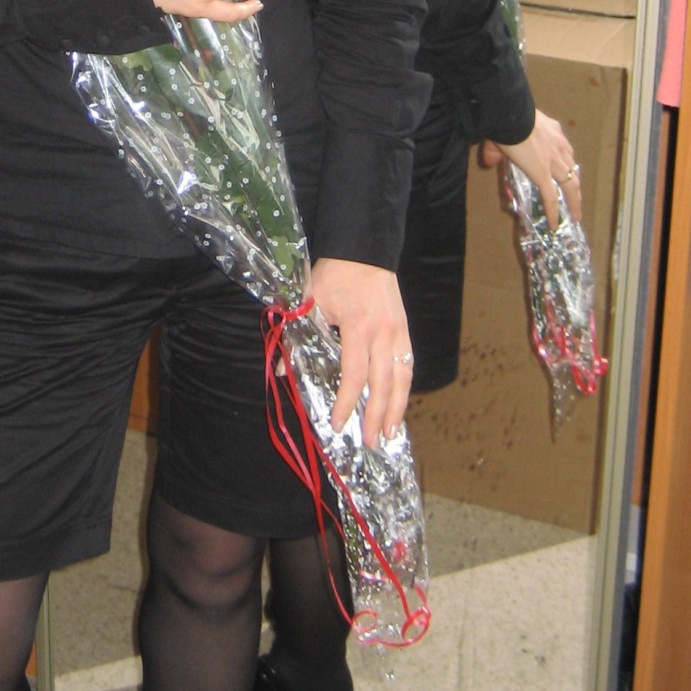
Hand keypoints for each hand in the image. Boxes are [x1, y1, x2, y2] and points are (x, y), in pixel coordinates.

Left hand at [309, 258, 413, 443]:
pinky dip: (404, 388)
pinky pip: (408, 365)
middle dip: (376, 415)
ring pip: (402, 377)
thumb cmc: (334, 275)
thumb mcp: (310, 301)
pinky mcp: (405, 330)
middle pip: (383, 383)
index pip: (354, 374)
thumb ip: (298, 336)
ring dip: (397, 408)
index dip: (345, 402)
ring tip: (390, 433)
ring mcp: (399, 332)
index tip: (337, 423)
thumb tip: (283, 372)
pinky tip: (399, 404)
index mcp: (359, 327)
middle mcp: (384, 333)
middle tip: (369, 441)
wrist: (364, 249)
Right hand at [477, 108, 580, 228]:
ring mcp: (553, 161)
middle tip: (576, 196)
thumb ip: (497, 149)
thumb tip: (489, 162)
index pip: (564, 149)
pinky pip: (551, 197)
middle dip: (576, 183)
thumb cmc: (508, 118)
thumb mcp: (505, 130)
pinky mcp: (544, 174)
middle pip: (573, 168)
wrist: (511, 115)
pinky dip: (553, 211)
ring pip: (571, 185)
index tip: (567, 169)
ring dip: (574, 200)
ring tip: (575, 214)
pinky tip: (553, 223)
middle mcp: (558, 146)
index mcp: (552, 132)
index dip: (566, 161)